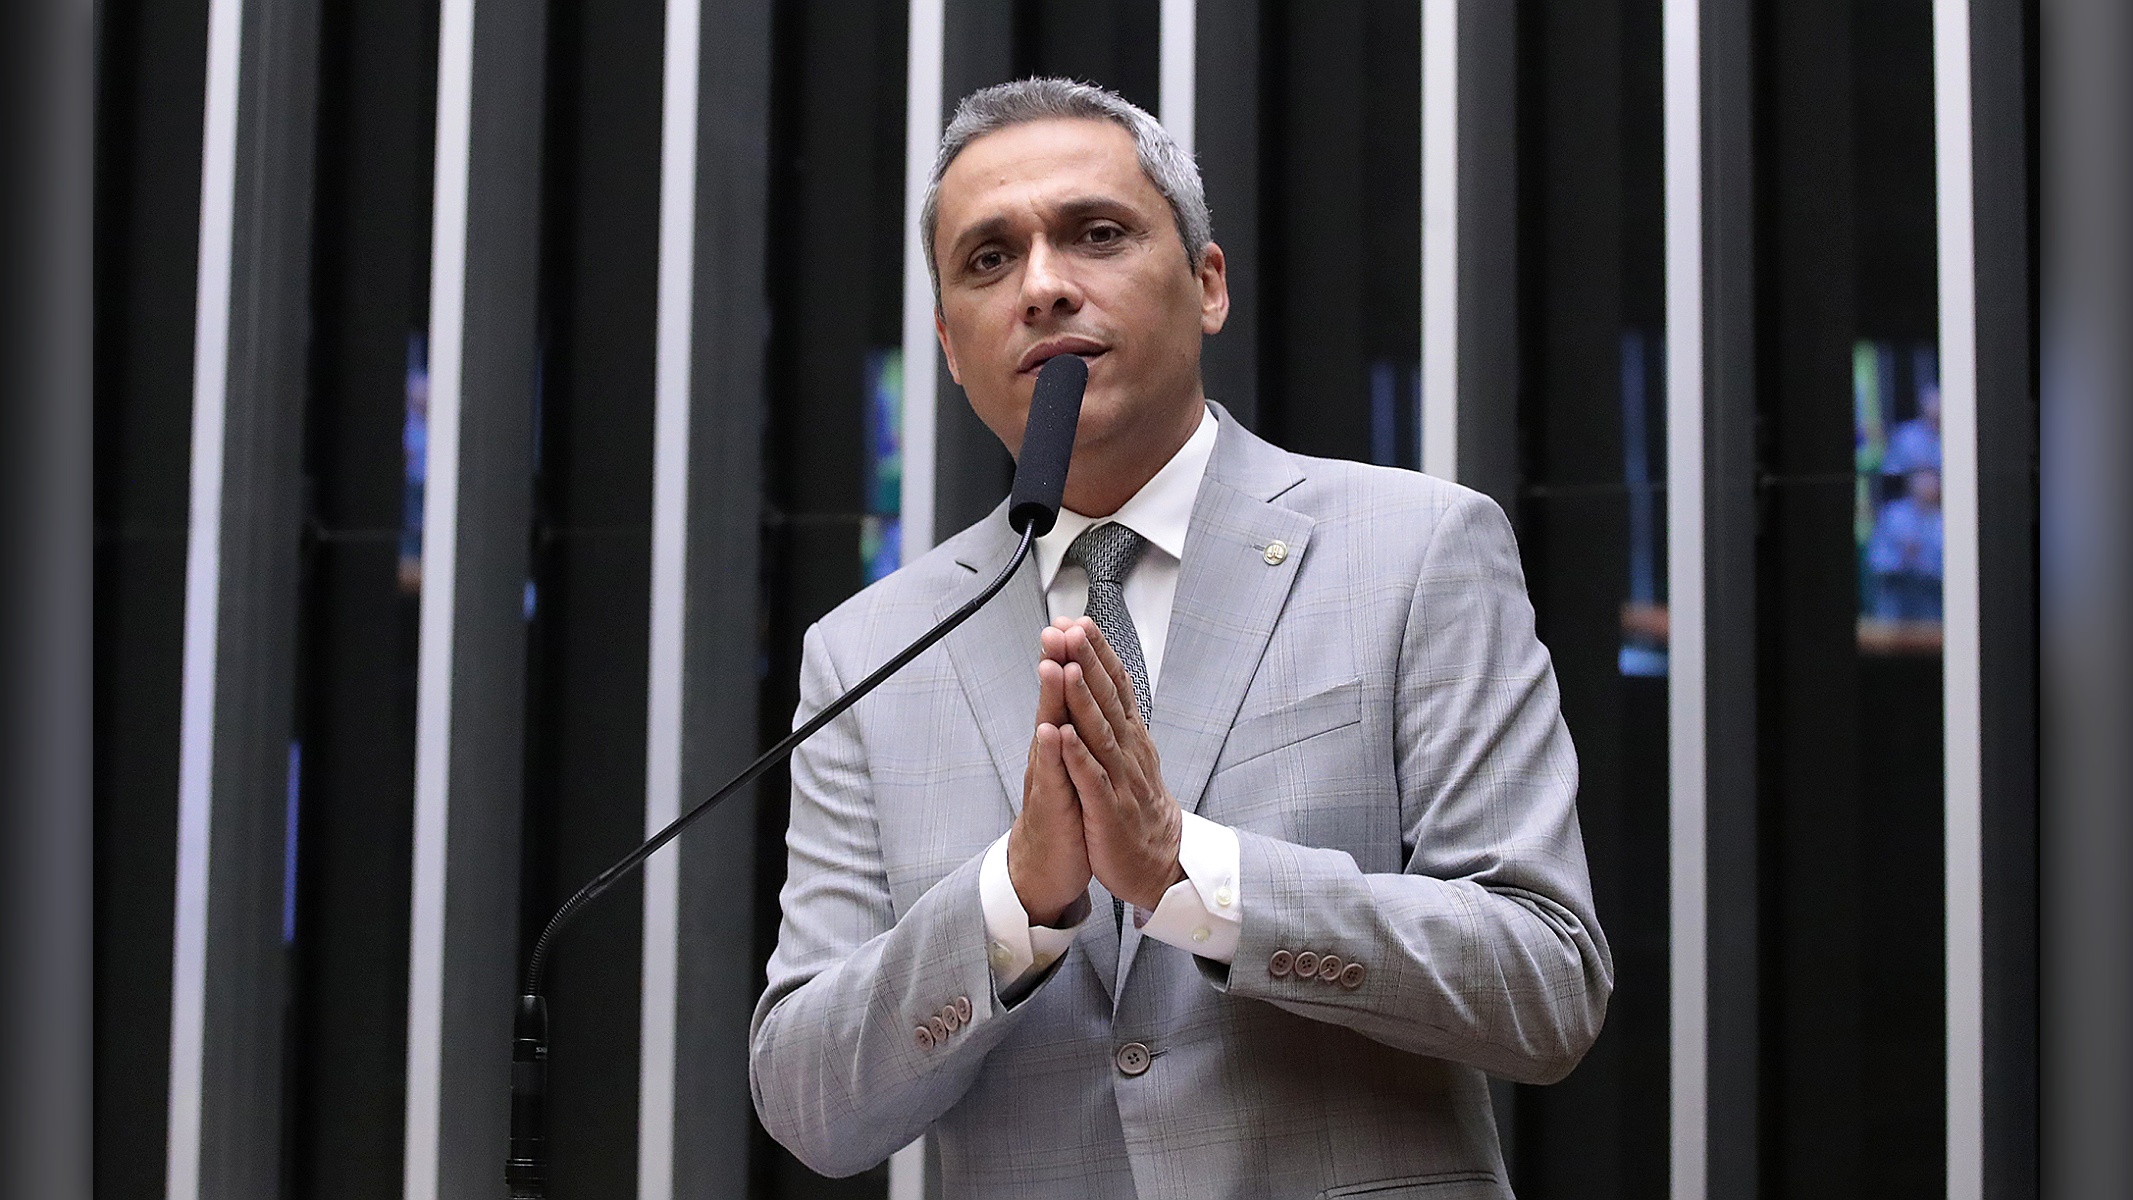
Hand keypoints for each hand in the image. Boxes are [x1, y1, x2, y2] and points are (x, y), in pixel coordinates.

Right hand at [1006, 643, 1090, 925]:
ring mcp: (1047, 776)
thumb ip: (1075, 726)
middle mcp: (1051, 752)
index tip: (1076, 622)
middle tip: (1058, 628)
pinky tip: (1049, 732)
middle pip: (1055, 700)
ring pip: (1048, 730)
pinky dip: (1050, 754)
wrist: (1048, 864)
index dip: (1073, 659)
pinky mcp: (1050, 806)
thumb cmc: (1065, 811)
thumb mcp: (1074, 762)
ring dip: (1051, 698)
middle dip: (1057, 663)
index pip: (1068, 692)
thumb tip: (1083, 688)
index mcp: (1064, 740)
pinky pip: (1050, 776)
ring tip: (1053, 666)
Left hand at [1046, 617, 1184, 909]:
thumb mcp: (1131, 751)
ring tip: (1068, 669)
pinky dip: (1078, 757)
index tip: (1079, 621)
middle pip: (1107, 699)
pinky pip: (1092, 780)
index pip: (1114, 685)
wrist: (1157, 859)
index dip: (1097, 653)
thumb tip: (1105, 671)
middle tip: (1072, 629)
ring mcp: (1119, 779)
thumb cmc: (1136, 803)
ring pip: (1100, 733)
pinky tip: (1064, 735)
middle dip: (1088, 662)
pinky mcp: (1108, 810)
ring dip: (1083, 700)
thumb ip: (1116, 714)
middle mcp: (1127, 750)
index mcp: (1129, 735)